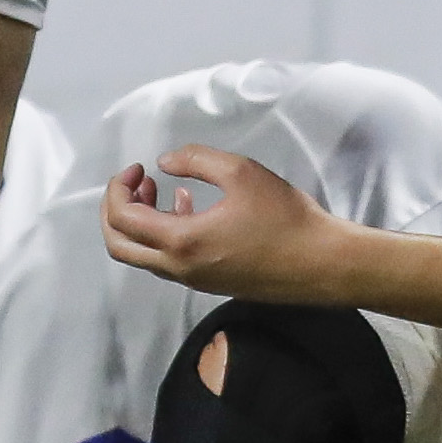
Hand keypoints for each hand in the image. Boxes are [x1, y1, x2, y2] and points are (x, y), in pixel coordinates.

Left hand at [98, 147, 346, 297]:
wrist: (323, 263)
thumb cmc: (285, 217)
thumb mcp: (240, 172)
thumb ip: (195, 160)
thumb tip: (165, 163)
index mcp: (180, 242)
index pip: (122, 219)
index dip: (119, 188)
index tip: (139, 167)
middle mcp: (179, 268)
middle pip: (120, 246)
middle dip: (117, 210)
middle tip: (138, 182)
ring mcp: (194, 280)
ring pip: (145, 256)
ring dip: (141, 221)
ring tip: (161, 189)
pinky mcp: (211, 282)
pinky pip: (170, 261)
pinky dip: (165, 233)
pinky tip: (188, 206)